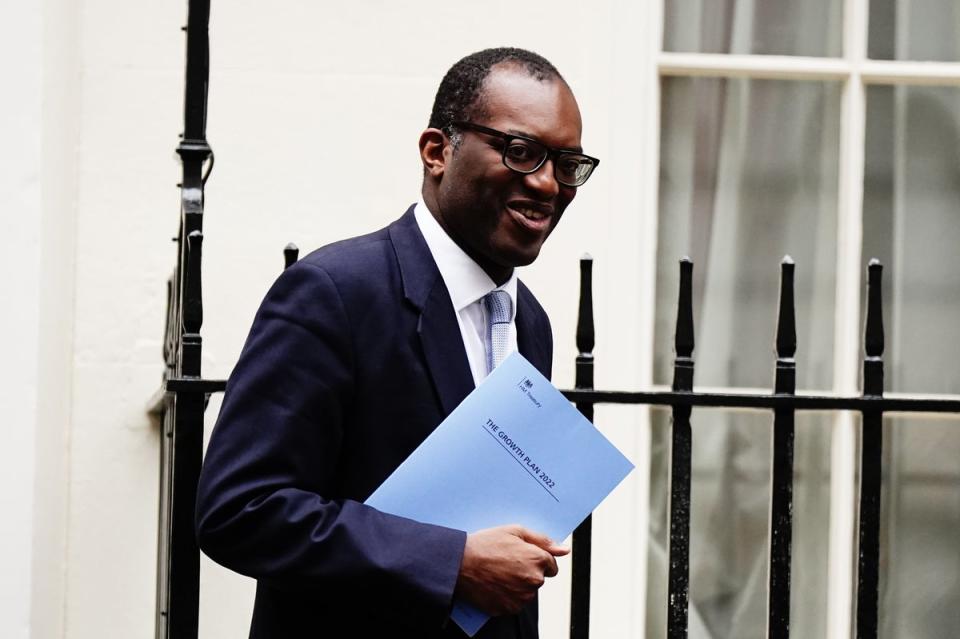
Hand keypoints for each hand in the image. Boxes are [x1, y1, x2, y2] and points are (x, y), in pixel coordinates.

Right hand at [454, 524, 569, 615]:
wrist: (458, 564)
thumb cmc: (485, 545)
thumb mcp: (514, 531)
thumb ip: (542, 540)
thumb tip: (564, 550)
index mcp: (537, 559)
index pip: (551, 565)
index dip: (536, 559)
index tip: (521, 556)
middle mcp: (534, 580)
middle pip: (539, 578)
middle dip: (527, 571)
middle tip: (506, 563)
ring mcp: (522, 597)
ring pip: (527, 592)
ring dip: (518, 585)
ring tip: (498, 573)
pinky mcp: (509, 608)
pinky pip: (515, 603)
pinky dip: (508, 596)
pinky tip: (494, 585)